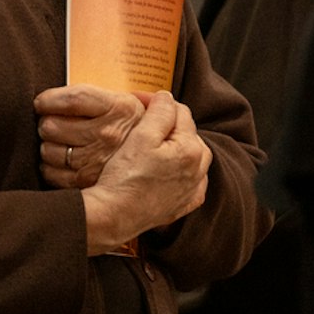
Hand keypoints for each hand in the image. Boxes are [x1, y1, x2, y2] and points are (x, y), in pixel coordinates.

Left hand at [34, 84, 144, 188]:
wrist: (156, 162)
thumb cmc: (132, 128)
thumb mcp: (124, 103)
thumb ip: (94, 96)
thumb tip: (54, 96)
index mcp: (118, 109)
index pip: (72, 99)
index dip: (49, 99)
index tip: (42, 101)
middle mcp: (107, 134)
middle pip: (53, 125)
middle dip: (47, 122)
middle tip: (53, 122)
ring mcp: (96, 160)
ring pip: (48, 149)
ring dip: (47, 144)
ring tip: (58, 141)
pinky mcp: (87, 182)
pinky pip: (50, 172)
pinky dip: (49, 165)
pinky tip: (60, 159)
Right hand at [80, 91, 211, 254]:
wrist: (114, 215)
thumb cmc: (126, 177)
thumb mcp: (142, 135)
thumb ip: (160, 111)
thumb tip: (167, 97)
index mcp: (191, 149)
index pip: (180, 112)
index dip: (157, 103)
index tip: (138, 102)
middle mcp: (198, 170)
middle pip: (188, 133)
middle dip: (169, 124)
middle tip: (143, 122)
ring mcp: (192, 190)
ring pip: (191, 156)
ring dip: (176, 146)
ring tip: (153, 144)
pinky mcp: (183, 205)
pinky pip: (190, 182)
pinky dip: (181, 172)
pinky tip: (166, 170)